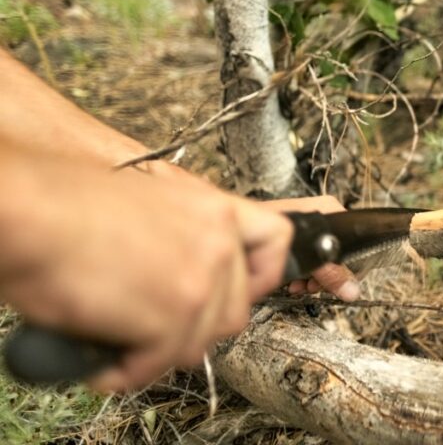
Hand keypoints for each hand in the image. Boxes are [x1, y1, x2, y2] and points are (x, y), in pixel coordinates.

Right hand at [0, 148, 292, 391]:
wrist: (32, 213)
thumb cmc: (67, 205)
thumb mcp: (150, 205)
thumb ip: (184, 236)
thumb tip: (179, 272)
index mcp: (214, 210)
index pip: (275, 242)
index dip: (260, 275)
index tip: (239, 291)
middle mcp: (218, 244)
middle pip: (236, 310)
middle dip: (196, 327)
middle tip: (157, 328)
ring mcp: (201, 283)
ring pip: (201, 343)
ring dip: (160, 351)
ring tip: (122, 345)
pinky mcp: (174, 319)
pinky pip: (161, 363)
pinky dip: (128, 371)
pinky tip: (103, 362)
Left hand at [262, 196, 360, 301]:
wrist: (241, 230)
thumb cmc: (268, 229)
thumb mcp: (308, 256)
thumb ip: (332, 273)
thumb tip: (353, 290)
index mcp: (331, 210)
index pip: (354, 242)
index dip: (347, 266)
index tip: (337, 282)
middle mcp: (322, 217)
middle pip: (338, 254)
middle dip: (325, 275)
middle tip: (314, 285)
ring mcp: (309, 229)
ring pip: (322, 260)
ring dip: (312, 278)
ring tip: (300, 285)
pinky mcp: (297, 240)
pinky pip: (308, 260)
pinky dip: (302, 274)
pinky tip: (293, 282)